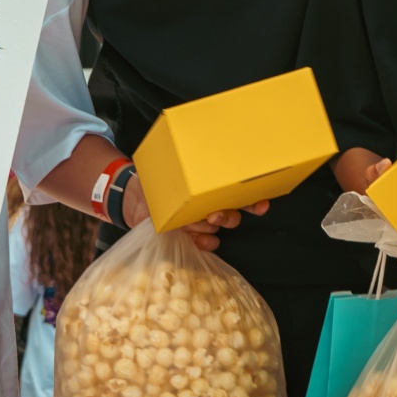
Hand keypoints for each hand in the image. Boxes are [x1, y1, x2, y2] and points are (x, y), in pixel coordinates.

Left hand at [127, 176, 269, 253]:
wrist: (135, 198)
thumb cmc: (156, 179)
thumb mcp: (170, 169)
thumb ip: (185, 168)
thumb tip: (194, 153)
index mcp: (210, 189)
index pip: (241, 194)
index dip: (255, 200)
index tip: (261, 203)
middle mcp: (211, 206)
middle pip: (233, 216)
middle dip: (227, 216)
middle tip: (213, 214)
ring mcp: (201, 223)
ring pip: (217, 229)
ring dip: (205, 226)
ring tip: (188, 221)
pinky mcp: (191, 237)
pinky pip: (208, 244)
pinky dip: (203, 242)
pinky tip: (194, 238)